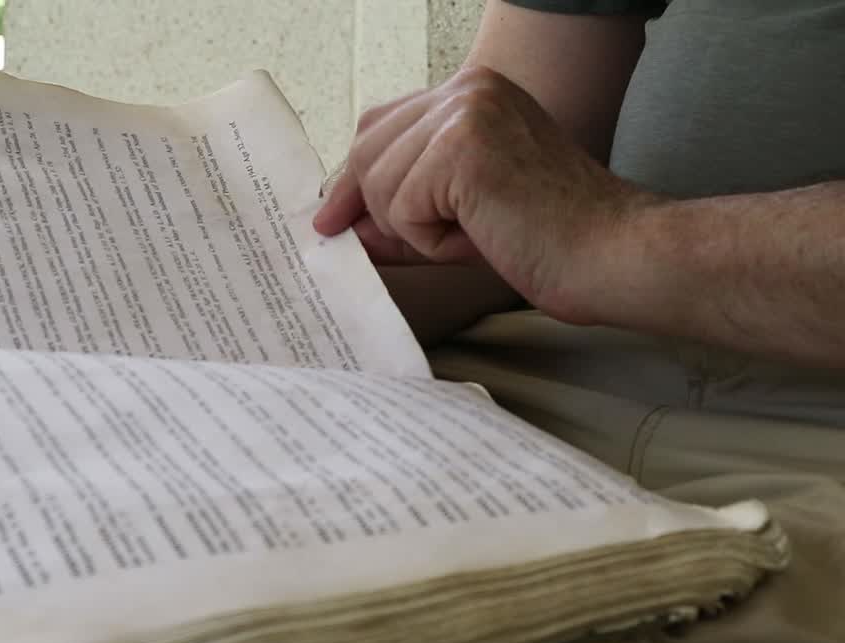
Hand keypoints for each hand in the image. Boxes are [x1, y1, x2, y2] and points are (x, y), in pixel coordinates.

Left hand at [315, 67, 656, 324]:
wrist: (608, 255)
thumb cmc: (546, 240)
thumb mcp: (456, 214)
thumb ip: (398, 209)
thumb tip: (335, 221)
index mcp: (473, 92)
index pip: (379, 126)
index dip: (354, 179)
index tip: (334, 220)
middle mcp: (468, 88)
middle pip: (366, 150)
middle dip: (376, 211)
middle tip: (423, 246)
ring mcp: (466, 111)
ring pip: (378, 183)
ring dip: (413, 231)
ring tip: (474, 234)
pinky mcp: (462, 147)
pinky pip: (401, 208)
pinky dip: (430, 242)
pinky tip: (480, 237)